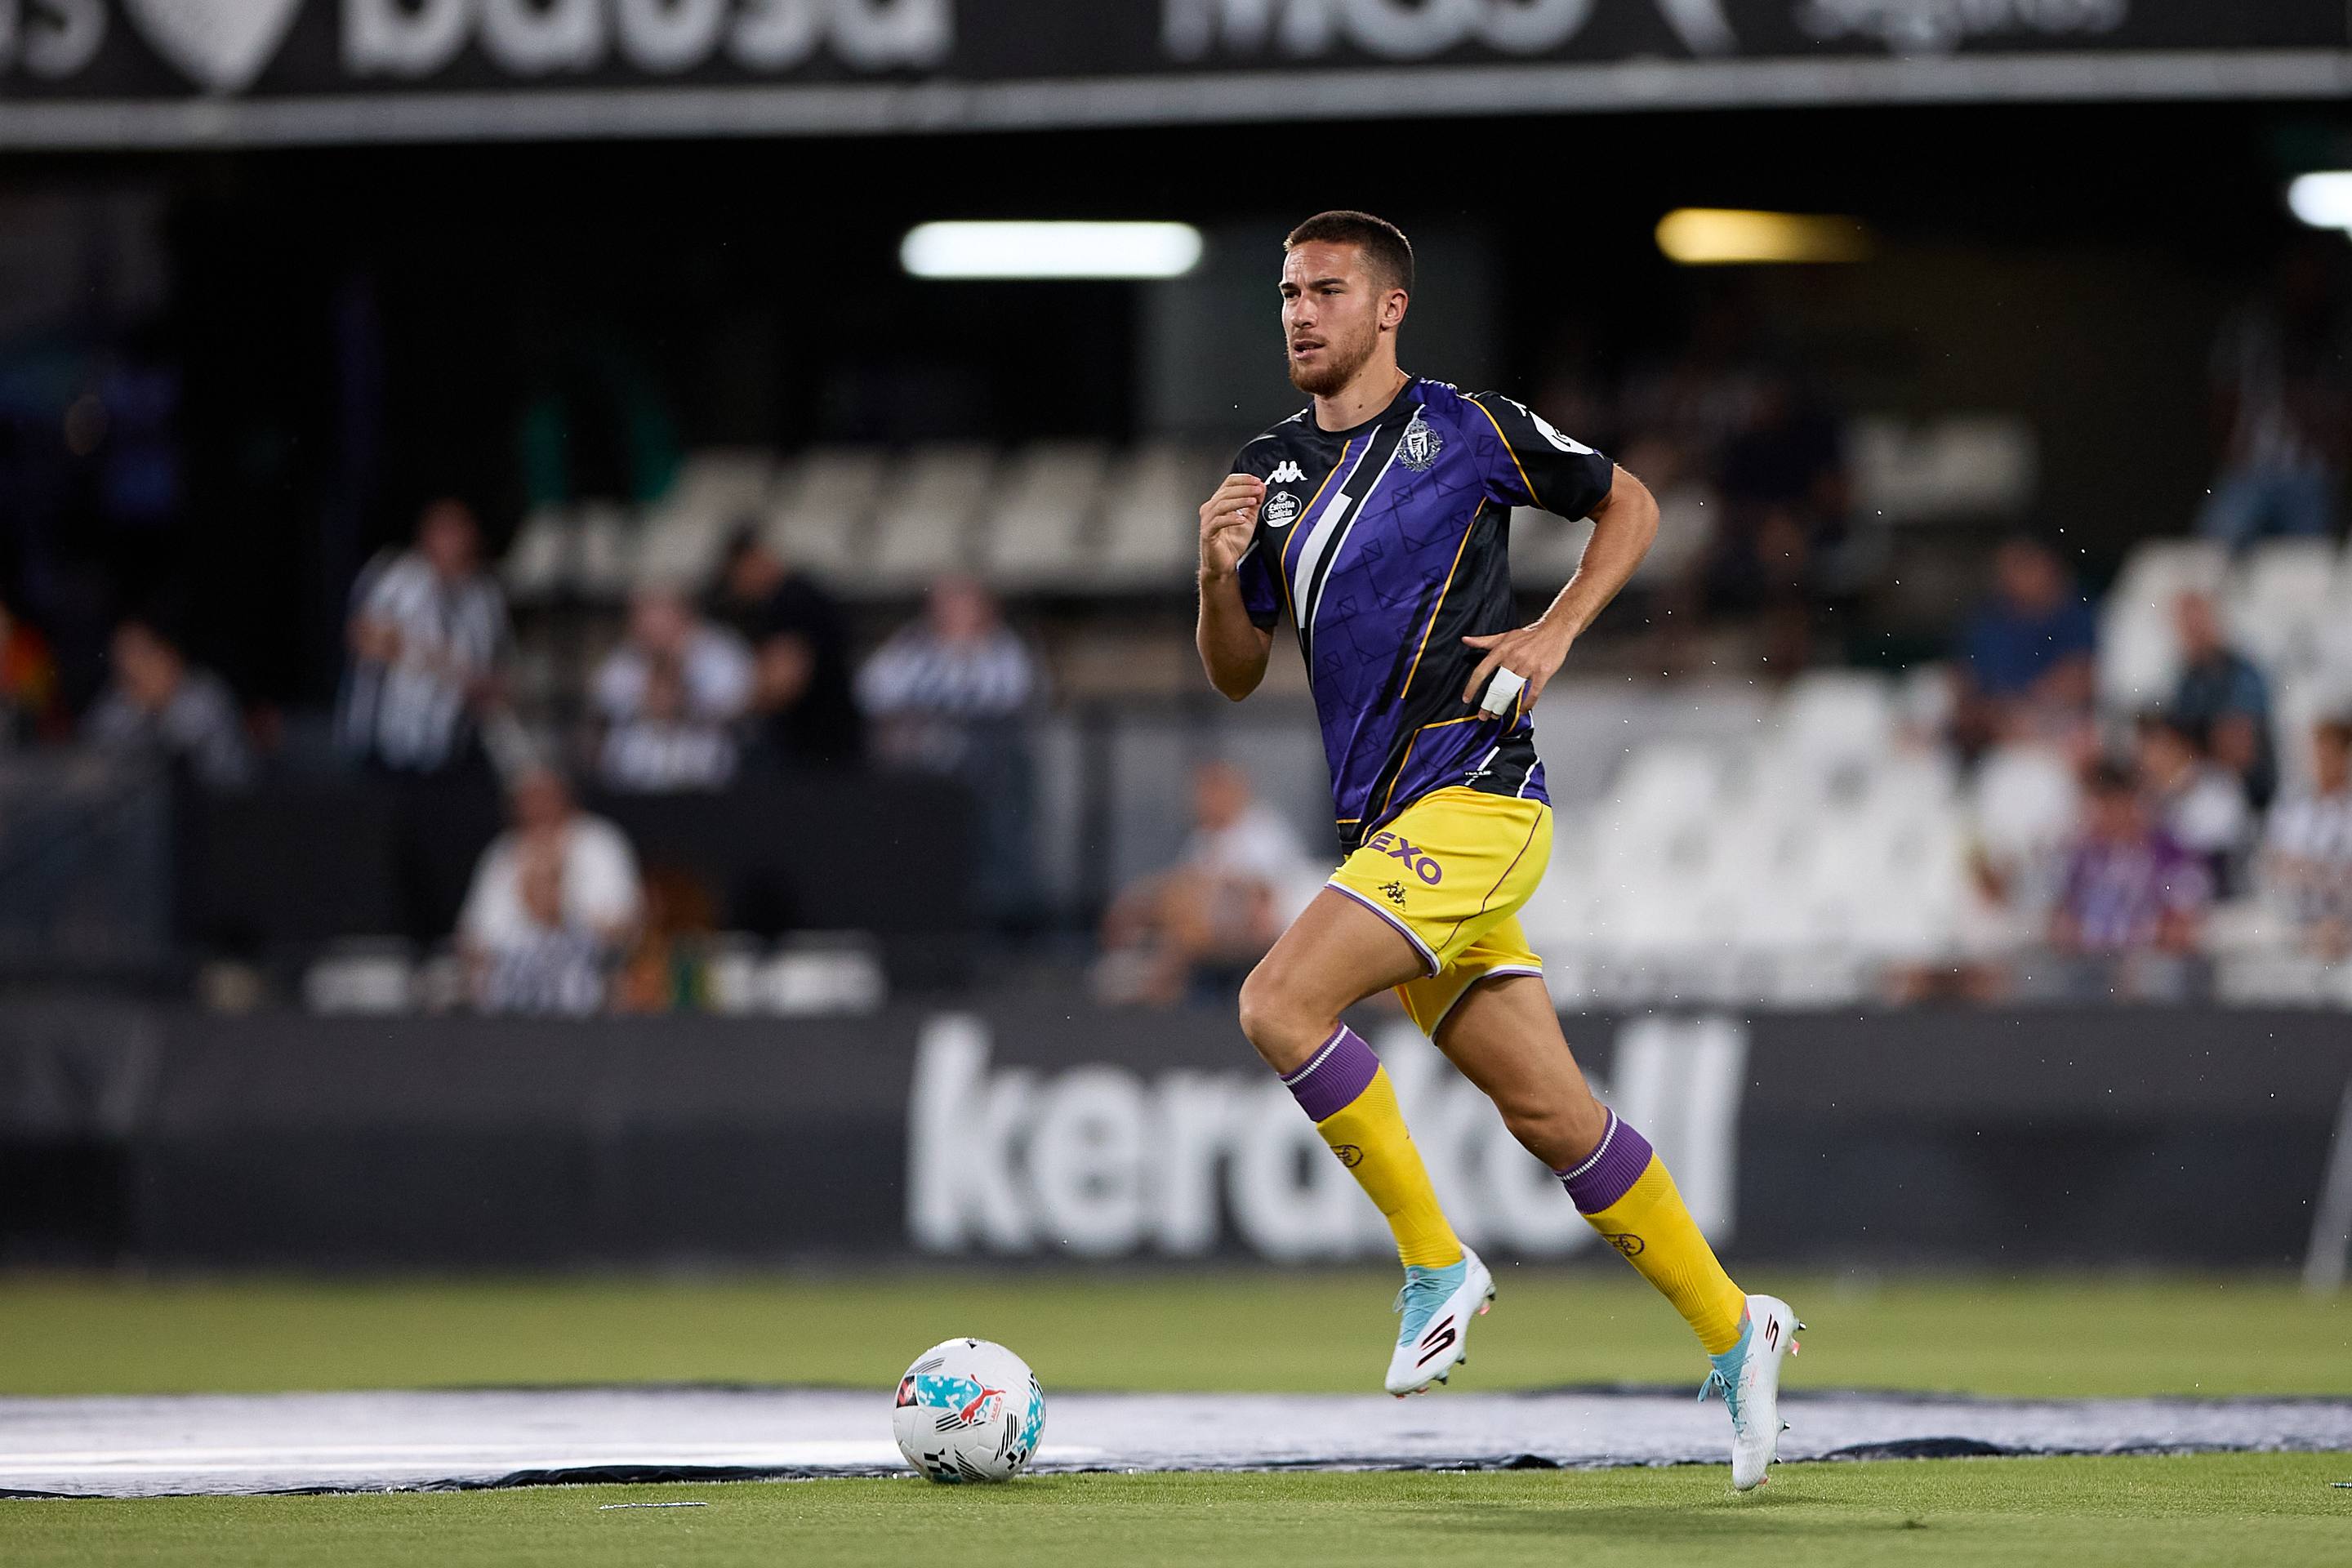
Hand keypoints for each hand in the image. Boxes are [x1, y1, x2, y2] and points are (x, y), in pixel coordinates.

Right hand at [1198, 474, 1265, 579]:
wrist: (1223, 565)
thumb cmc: (1232, 544)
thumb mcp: (1249, 520)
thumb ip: (1254, 504)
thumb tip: (1262, 487)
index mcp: (1219, 503)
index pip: (1229, 483)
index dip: (1243, 479)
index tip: (1257, 481)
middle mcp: (1210, 509)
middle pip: (1225, 491)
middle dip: (1244, 489)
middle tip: (1258, 489)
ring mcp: (1207, 521)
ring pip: (1221, 504)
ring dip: (1239, 501)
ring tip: (1253, 501)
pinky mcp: (1207, 533)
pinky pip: (1218, 522)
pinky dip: (1230, 519)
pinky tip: (1241, 520)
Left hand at [1459, 620, 1573, 710]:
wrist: (1555, 630)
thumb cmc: (1529, 635)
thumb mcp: (1504, 636)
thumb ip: (1484, 641)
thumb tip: (1466, 640)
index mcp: (1502, 650)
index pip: (1481, 670)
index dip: (1472, 686)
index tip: (1467, 698)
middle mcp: (1513, 657)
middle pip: (1496, 685)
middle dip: (1488, 703)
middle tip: (1483, 715)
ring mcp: (1528, 665)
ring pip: (1512, 690)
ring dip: (1503, 705)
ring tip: (1498, 714)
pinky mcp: (1543, 671)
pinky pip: (1533, 692)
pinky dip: (1527, 703)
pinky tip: (1522, 709)